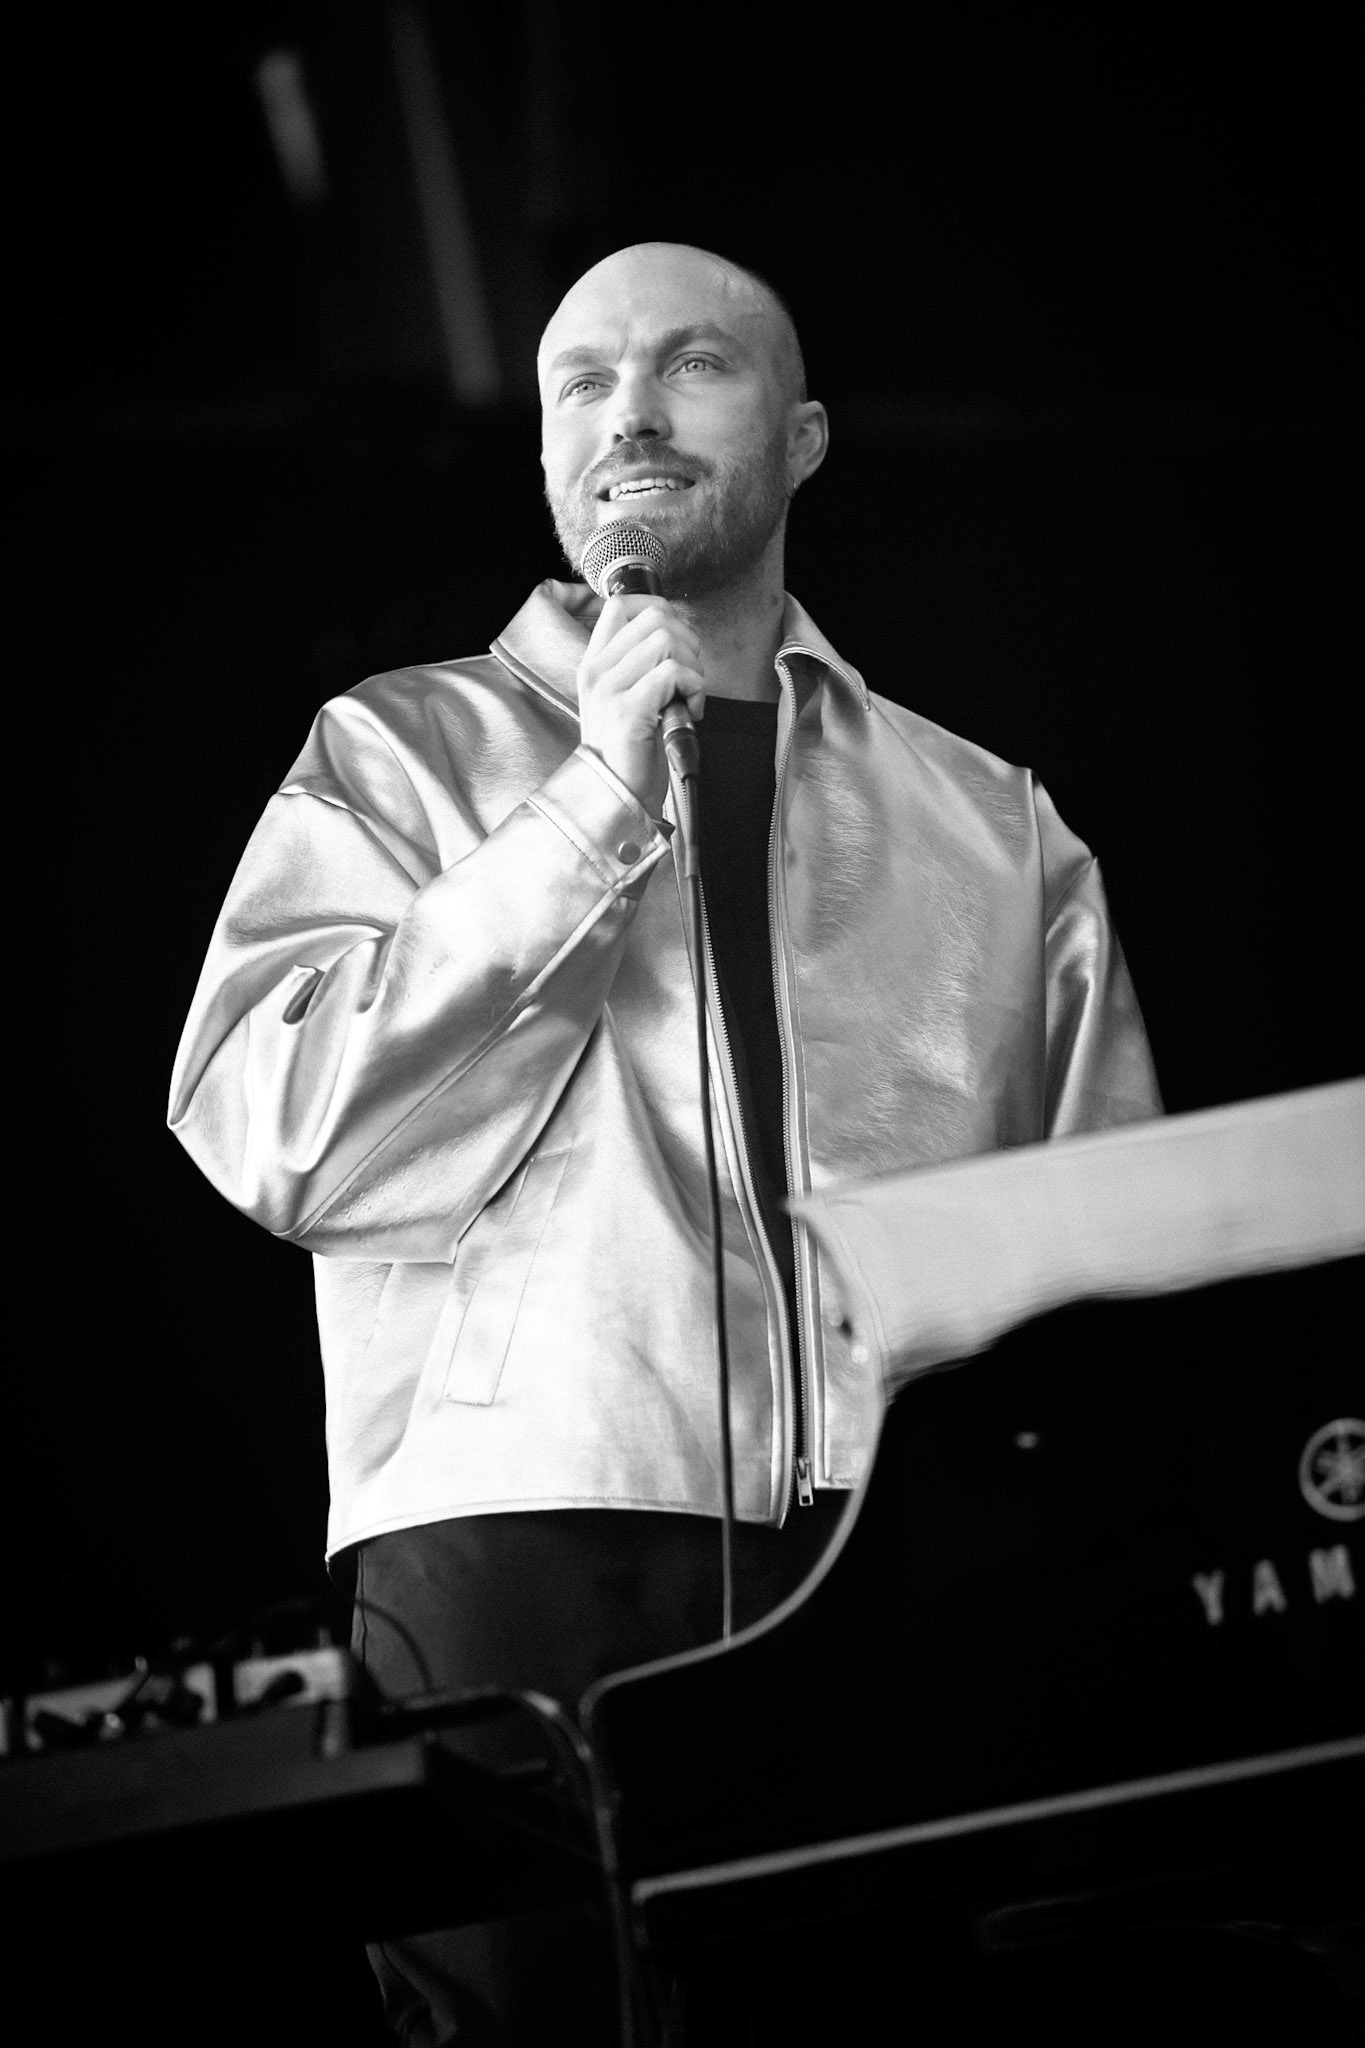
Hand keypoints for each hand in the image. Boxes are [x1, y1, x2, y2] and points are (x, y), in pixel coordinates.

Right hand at [575, 595, 704, 810]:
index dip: (659, 610)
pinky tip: (690, 710)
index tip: (677, 641)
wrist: (617, 796)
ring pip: (666, 640)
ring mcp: (609, 689)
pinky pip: (673, 673)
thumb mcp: (626, 698)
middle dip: (686, 640)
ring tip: (688, 696)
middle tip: (689, 675)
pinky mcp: (628, 710)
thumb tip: (676, 631)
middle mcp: (596, 671)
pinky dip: (694, 688)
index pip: (621, 604)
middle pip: (653, 617)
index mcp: (594, 663)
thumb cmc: (631, 751)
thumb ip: (640, 663)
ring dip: (692, 666)